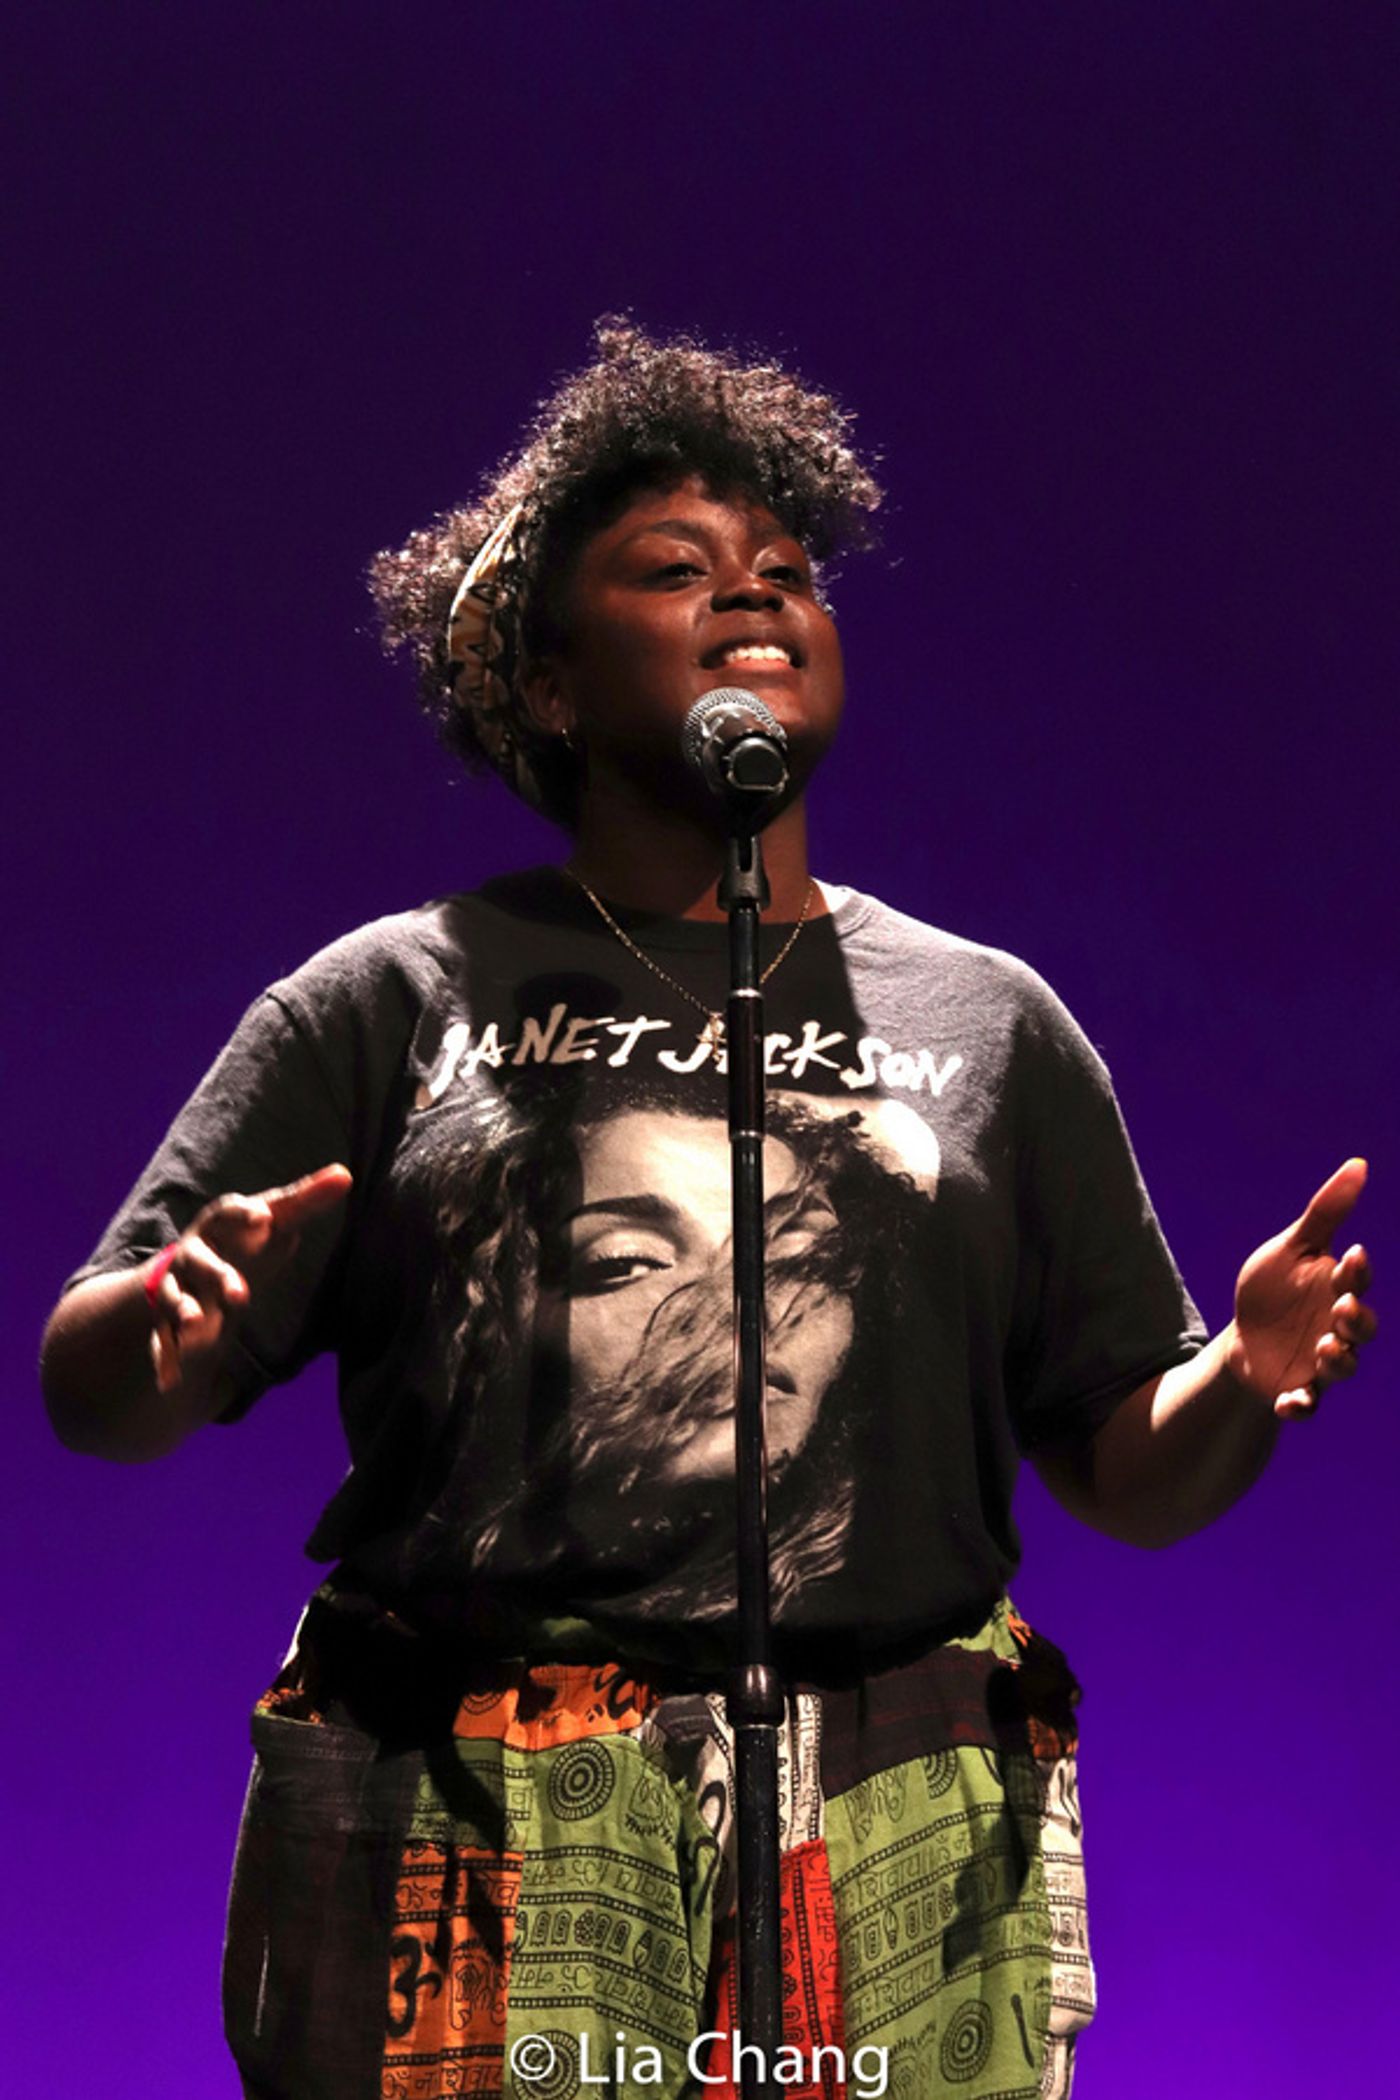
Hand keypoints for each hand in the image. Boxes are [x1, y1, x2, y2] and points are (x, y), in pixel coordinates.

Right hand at [144, 1164, 351, 1392]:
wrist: (192, 1266)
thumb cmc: (244, 1238)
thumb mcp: (273, 1220)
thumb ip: (306, 1199)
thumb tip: (345, 1174)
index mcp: (217, 1224)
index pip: (226, 1211)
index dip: (243, 1213)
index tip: (263, 1217)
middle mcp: (192, 1254)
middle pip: (201, 1262)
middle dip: (218, 1276)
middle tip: (241, 1295)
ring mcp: (177, 1288)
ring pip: (175, 1300)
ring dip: (183, 1313)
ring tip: (196, 1329)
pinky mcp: (169, 1322)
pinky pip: (163, 1342)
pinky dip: (166, 1360)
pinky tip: (170, 1382)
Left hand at [1229, 1158, 1376, 1419]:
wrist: (1244, 1334)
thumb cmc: (1273, 1286)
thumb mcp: (1292, 1247)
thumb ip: (1325, 1212)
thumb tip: (1359, 1164)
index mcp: (1337, 1288)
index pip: (1357, 1279)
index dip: (1357, 1270)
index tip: (1350, 1254)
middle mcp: (1338, 1327)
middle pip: (1362, 1327)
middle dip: (1358, 1320)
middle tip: (1343, 1308)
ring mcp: (1321, 1360)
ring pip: (1343, 1366)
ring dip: (1339, 1360)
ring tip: (1325, 1348)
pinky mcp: (1299, 1388)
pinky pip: (1307, 1403)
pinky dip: (1300, 1406)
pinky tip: (1287, 1403)